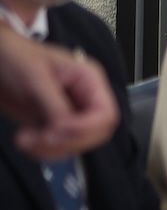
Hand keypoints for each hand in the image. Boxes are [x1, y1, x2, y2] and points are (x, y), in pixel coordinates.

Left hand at [0, 28, 118, 159]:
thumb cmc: (16, 58)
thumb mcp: (36, 79)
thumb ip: (55, 105)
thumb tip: (64, 130)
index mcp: (89, 81)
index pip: (106, 114)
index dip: (86, 128)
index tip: (58, 130)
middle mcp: (85, 100)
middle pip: (95, 134)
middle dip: (66, 142)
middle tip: (37, 139)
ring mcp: (71, 115)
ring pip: (76, 145)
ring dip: (50, 149)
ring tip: (24, 140)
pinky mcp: (55, 126)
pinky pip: (58, 148)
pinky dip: (42, 151)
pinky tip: (26, 140)